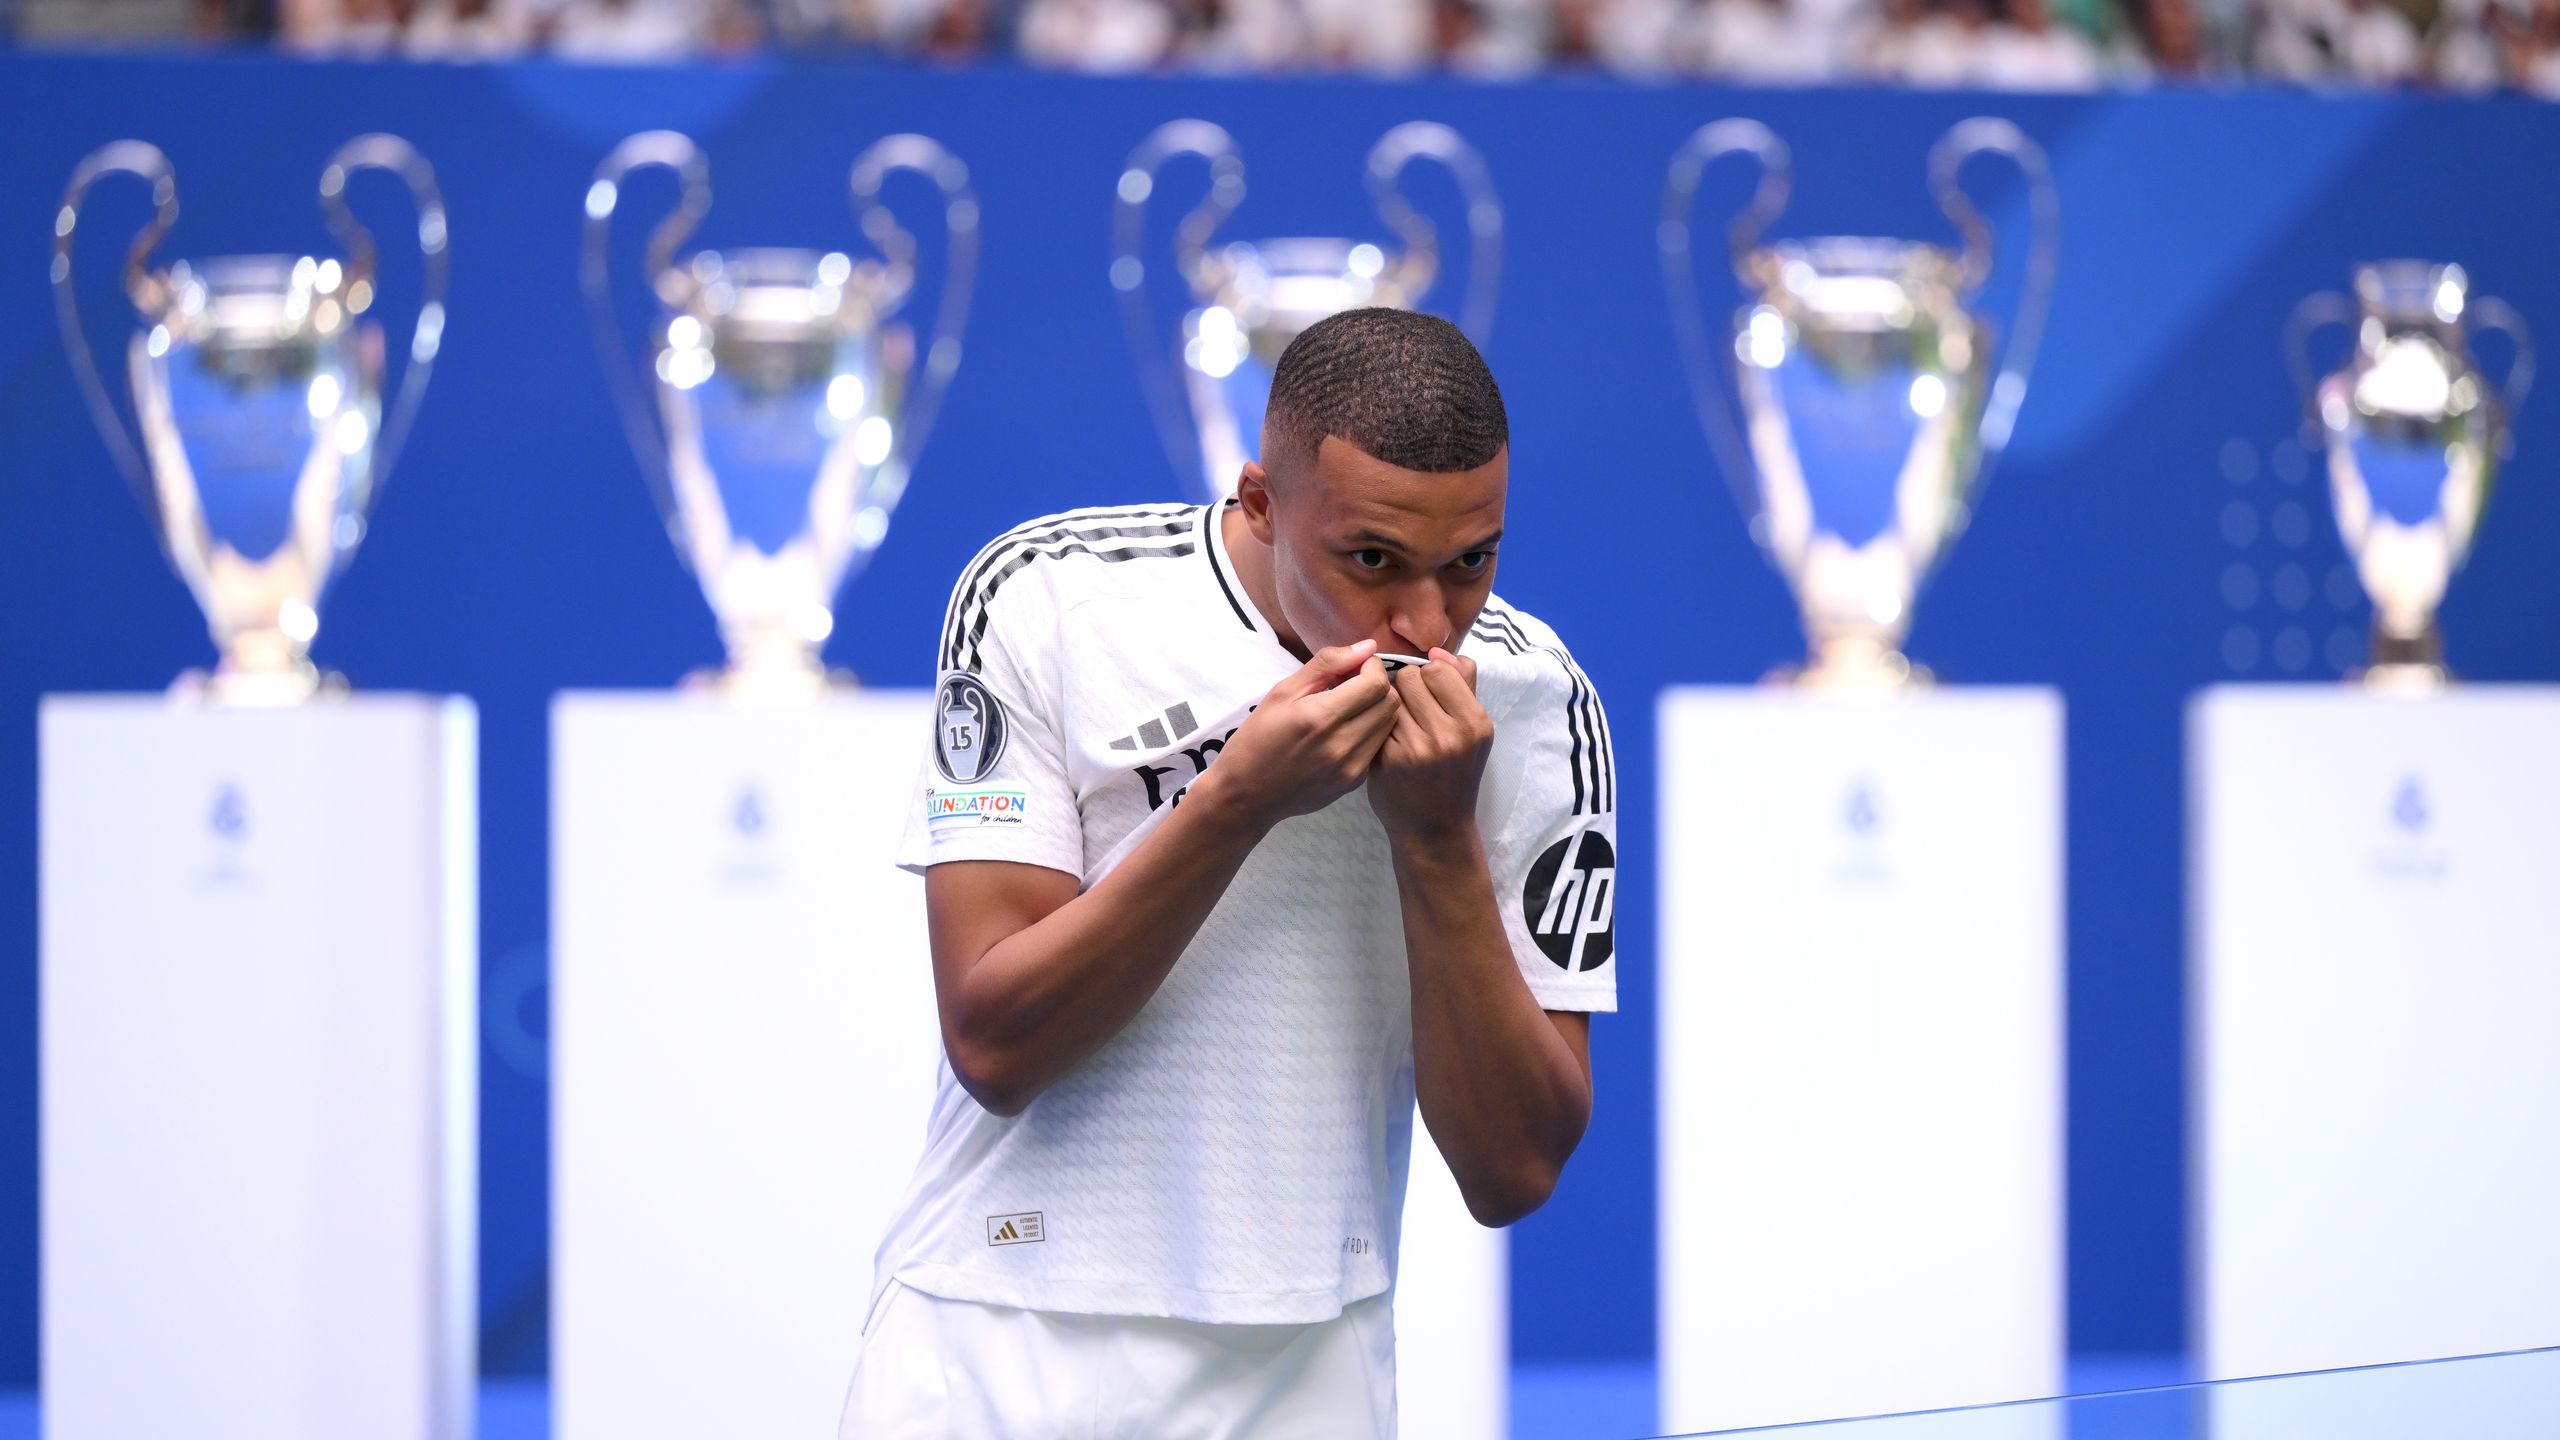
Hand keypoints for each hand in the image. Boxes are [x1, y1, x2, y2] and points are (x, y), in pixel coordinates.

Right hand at [1199, 639, 1402, 827]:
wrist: (1247, 794)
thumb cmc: (1258, 738)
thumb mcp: (1282, 691)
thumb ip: (1327, 664)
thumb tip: (1367, 647)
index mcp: (1320, 717)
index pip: (1375, 683)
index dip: (1371, 667)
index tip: (1355, 666)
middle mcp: (1342, 745)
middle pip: (1389, 703)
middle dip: (1377, 685)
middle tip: (1353, 684)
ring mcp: (1351, 768)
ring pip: (1389, 725)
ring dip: (1376, 708)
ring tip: (1349, 707)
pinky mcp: (1354, 782)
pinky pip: (1377, 746)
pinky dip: (1370, 731)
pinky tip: (1345, 730)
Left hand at [1368, 646, 1492, 843]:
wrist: (1435, 827)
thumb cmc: (1455, 773)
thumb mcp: (1473, 730)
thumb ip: (1463, 684)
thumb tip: (1439, 651)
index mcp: (1475, 722)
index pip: (1439, 668)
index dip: (1429, 676)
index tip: (1430, 694)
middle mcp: (1448, 735)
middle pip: (1410, 677)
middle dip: (1408, 688)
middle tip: (1414, 711)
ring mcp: (1416, 748)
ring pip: (1389, 696)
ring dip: (1391, 705)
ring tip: (1402, 726)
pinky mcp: (1387, 759)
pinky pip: (1376, 719)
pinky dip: (1379, 725)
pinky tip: (1390, 742)